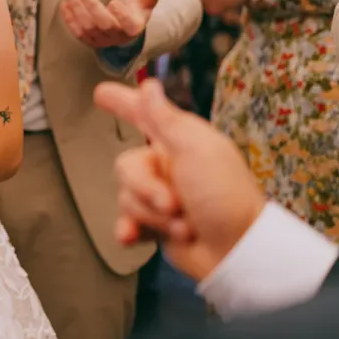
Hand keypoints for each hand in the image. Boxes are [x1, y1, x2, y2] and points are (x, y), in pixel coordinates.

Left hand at [60, 0, 166, 48]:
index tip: (114, 3)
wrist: (123, 25)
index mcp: (134, 28)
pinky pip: (77, 32)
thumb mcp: (146, 0)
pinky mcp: (89, 41)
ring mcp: (102, 41)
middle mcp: (118, 37)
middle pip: (103, 24)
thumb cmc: (136, 9)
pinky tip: (64, 3)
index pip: (129, 25)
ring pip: (86, 27)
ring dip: (75, 8)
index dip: (122, 16)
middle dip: (91, 6)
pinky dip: (68, 18)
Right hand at [95, 80, 264, 281]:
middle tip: (174, 204)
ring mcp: (160, 196)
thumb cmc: (226, 198)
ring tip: (183, 226)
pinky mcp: (156, 224)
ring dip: (153, 215)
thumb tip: (149, 86)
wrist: (238, 253)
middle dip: (146, 190)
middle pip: (126, 167)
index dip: (122, 102)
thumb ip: (166, 119)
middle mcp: (166, 166)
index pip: (143, 115)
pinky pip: (126, 221)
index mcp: (179, 142)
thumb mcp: (198, 150)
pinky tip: (133, 236)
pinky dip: (130, 229)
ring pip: (126, 196)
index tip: (101, 93)